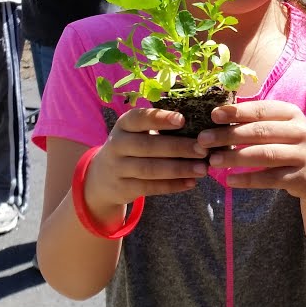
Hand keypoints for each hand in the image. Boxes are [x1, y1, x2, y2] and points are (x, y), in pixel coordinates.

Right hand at [83, 107, 208, 211]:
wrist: (102, 178)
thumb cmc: (132, 148)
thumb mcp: (136, 133)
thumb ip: (159, 129)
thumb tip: (198, 126)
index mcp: (123, 125)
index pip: (139, 118)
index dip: (160, 118)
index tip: (182, 119)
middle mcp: (117, 144)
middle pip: (148, 146)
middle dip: (178, 147)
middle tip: (203, 149)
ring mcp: (117, 168)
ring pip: (150, 169)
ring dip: (179, 169)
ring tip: (202, 169)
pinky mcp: (123, 188)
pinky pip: (150, 187)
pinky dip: (172, 185)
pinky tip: (191, 183)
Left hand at [196, 100, 305, 197]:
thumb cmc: (291, 145)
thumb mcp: (281, 128)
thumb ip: (256, 121)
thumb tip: (217, 116)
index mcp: (292, 114)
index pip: (261, 109)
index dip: (236, 112)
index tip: (213, 115)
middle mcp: (300, 132)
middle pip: (260, 132)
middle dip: (228, 135)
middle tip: (203, 140)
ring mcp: (302, 155)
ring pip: (265, 155)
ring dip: (235, 158)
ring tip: (212, 161)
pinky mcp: (301, 178)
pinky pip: (270, 179)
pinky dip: (248, 180)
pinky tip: (229, 180)